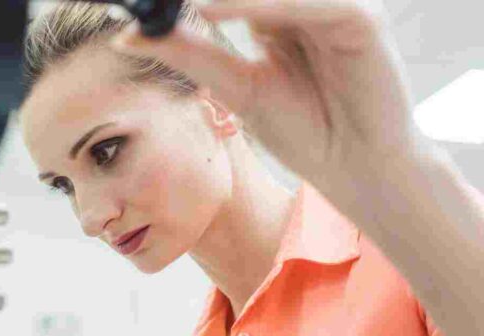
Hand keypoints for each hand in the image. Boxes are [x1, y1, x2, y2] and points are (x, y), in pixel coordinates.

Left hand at [112, 0, 426, 213]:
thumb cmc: (305, 130)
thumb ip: (188, 54)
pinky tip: (211, 9)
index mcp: (275, 12)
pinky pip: (305, 3)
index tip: (137, 0)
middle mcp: (303, 3)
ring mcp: (332, 5)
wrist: (356, 168)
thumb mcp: (233, 87)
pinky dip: (258, 4)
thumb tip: (126, 36)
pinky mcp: (359, 18)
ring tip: (168, 0)